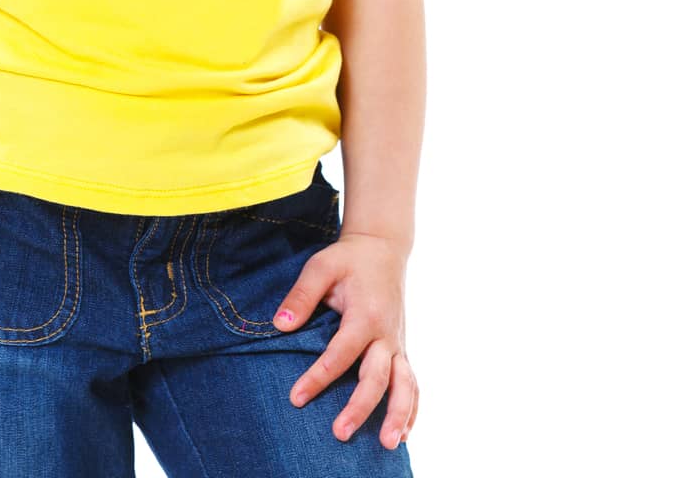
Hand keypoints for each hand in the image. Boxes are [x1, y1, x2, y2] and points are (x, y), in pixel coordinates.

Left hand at [273, 232, 417, 449]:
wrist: (382, 248)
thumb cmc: (348, 259)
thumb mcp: (321, 266)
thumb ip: (302, 294)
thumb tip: (280, 324)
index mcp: (365, 314)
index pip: (341, 354)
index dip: (318, 378)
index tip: (296, 398)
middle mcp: (386, 333)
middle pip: (376, 377)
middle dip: (359, 407)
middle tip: (340, 434)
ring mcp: (397, 343)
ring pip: (404, 385)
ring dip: (398, 415)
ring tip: (387, 445)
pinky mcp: (402, 349)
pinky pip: (412, 383)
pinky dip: (411, 409)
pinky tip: (403, 434)